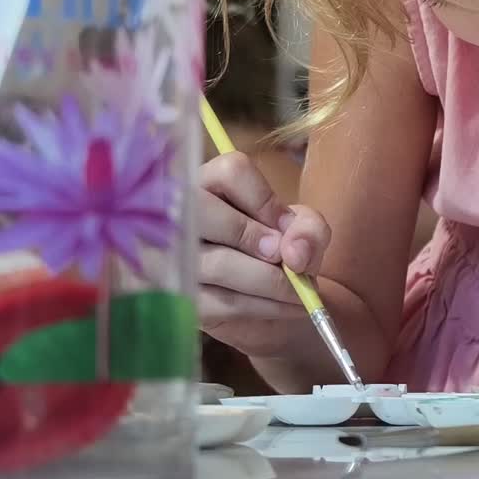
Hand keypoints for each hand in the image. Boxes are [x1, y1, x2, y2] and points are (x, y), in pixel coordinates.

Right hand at [198, 152, 331, 358]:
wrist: (274, 307)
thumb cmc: (280, 255)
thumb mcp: (304, 233)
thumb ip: (309, 229)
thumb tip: (293, 252)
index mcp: (209, 185)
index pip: (230, 171)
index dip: (265, 201)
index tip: (285, 227)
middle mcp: (178, 215)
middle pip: (204, 210)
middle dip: (254, 237)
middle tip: (284, 259)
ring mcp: (170, 259)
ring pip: (218, 263)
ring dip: (272, 283)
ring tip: (298, 292)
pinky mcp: (180, 299)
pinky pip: (222, 302)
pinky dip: (263, 307)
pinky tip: (283, 307)